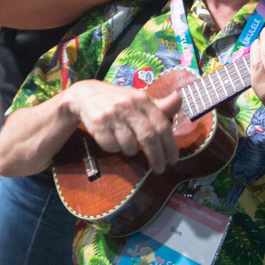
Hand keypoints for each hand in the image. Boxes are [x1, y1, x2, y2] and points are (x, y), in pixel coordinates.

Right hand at [63, 79, 180, 172]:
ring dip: (131, 151)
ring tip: (128, 145)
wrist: (84, 95)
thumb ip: (161, 106)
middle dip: (156, 157)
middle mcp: (128, 105)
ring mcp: (112, 115)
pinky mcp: (97, 124)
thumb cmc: (119, 101)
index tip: (173, 160)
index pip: (162, 125)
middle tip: (159, 169)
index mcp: (142, 99)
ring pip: (129, 145)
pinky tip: (113, 140)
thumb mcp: (139, 100)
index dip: (170, 146)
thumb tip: (179, 99)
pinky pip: (112, 147)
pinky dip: (115, 148)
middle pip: (148, 138)